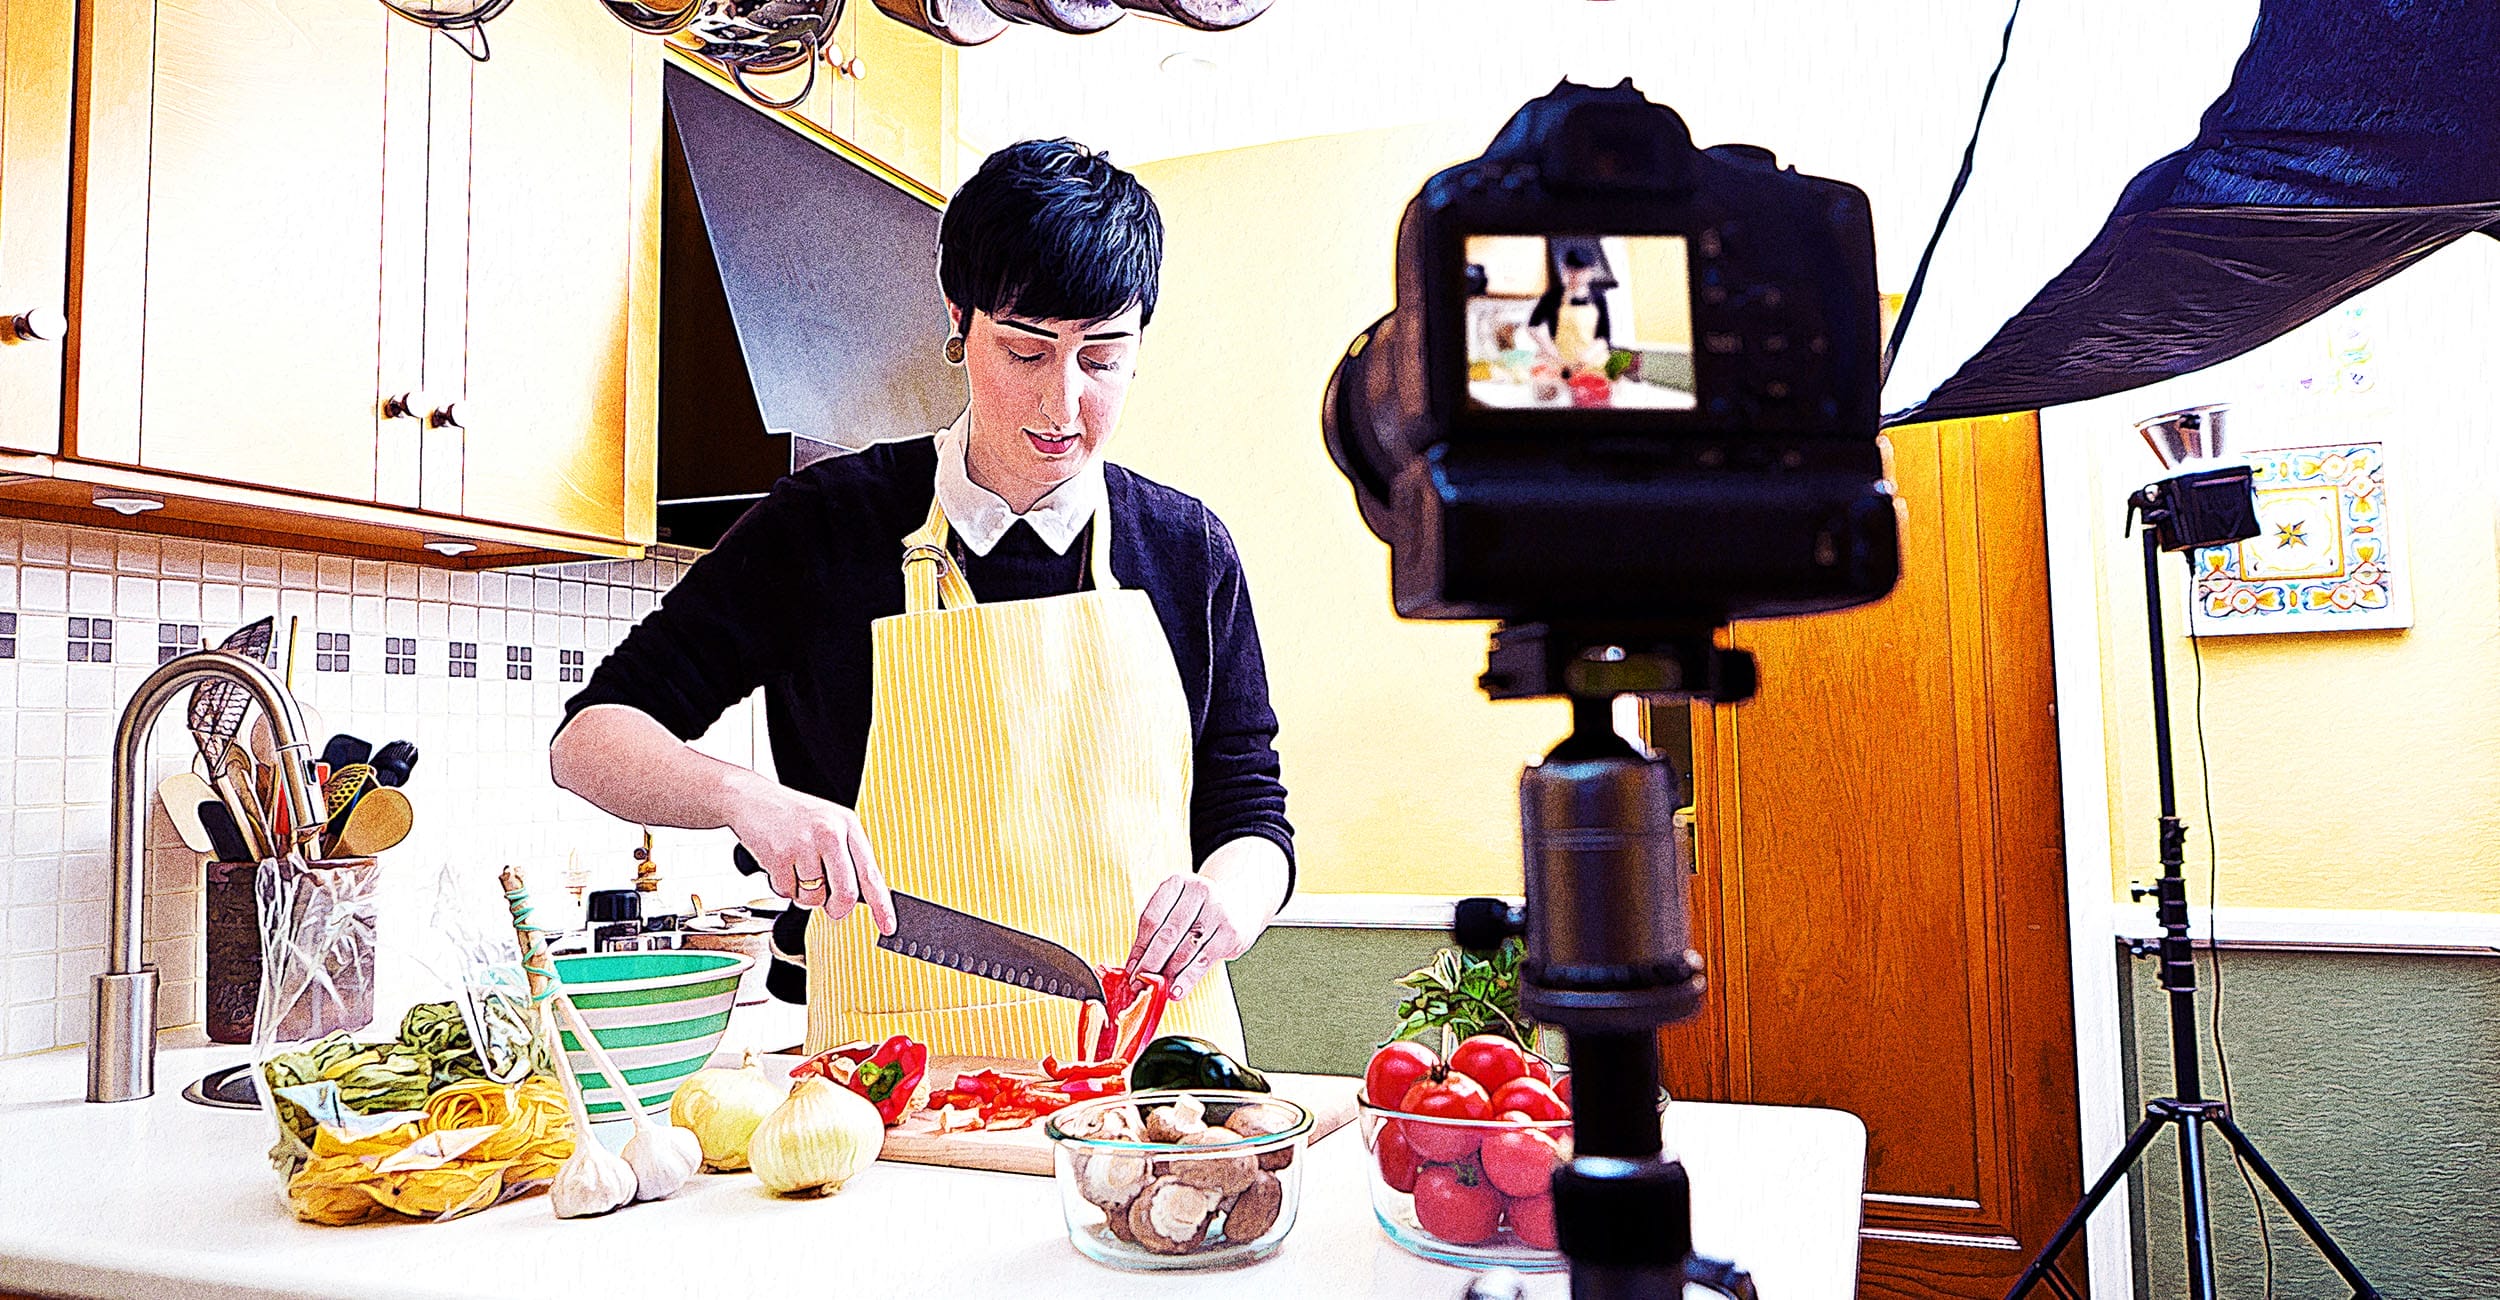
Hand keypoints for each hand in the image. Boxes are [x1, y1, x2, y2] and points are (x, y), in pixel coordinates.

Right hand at [728, 781, 893, 934]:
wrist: (753, 799)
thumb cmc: (795, 816)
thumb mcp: (830, 824)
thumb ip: (848, 855)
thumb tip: (863, 896)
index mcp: (848, 824)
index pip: (871, 872)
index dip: (881, 904)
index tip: (887, 926)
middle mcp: (828, 833)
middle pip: (845, 893)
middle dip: (837, 908)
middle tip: (832, 907)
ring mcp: (803, 844)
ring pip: (814, 897)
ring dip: (805, 895)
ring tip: (798, 869)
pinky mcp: (778, 856)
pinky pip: (787, 893)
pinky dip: (784, 887)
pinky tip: (781, 865)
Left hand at [1126, 875, 1246, 1001]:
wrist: (1242, 900)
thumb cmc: (1200, 908)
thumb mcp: (1177, 907)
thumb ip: (1157, 930)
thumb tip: (1135, 965)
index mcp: (1178, 882)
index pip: (1151, 918)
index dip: (1139, 947)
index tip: (1130, 968)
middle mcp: (1200, 891)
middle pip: (1167, 935)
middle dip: (1150, 964)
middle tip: (1138, 983)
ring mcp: (1218, 911)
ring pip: (1185, 950)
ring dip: (1166, 974)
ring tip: (1154, 990)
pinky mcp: (1231, 932)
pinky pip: (1203, 961)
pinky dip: (1187, 979)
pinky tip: (1176, 991)